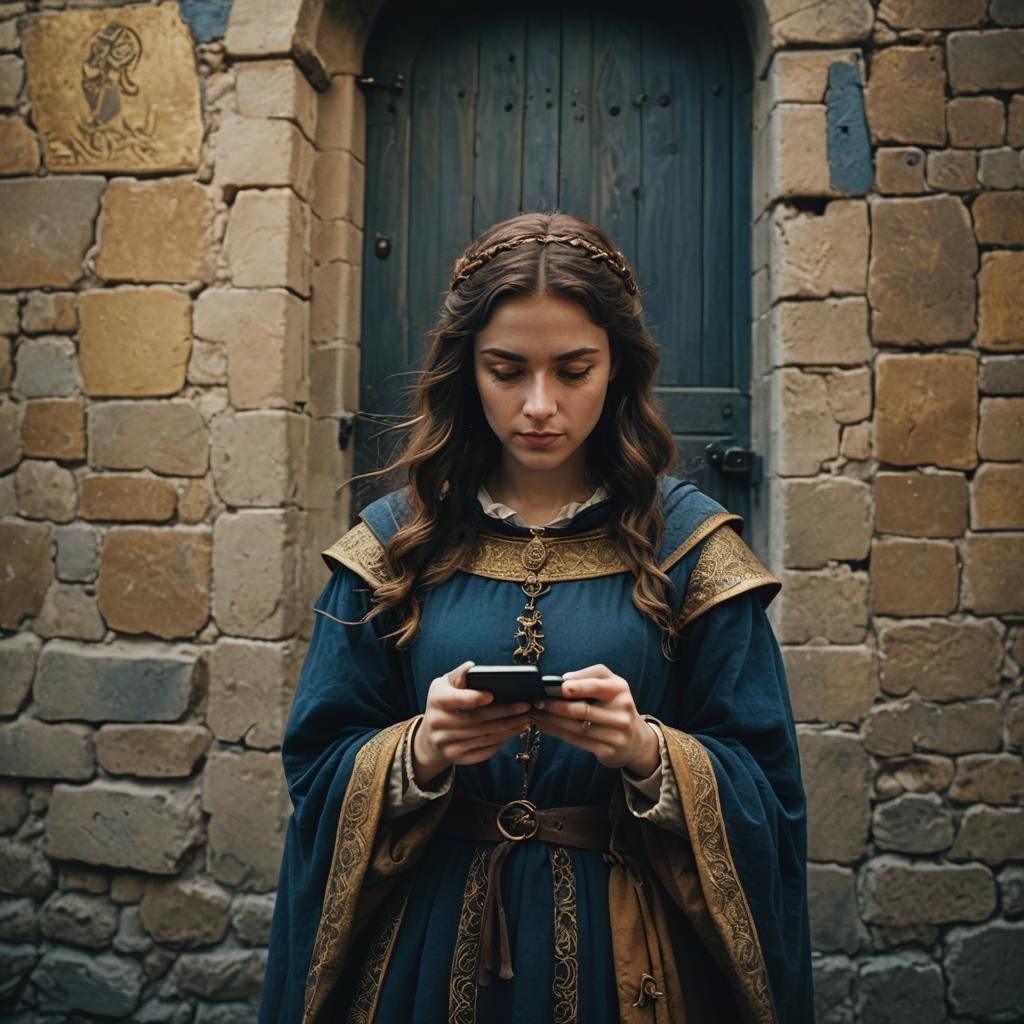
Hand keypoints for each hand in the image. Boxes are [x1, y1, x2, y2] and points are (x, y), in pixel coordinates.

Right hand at [412, 660, 532, 786]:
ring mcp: (446, 743)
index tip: (492, 695)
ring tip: (526, 719)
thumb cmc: (444, 703)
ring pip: (484, 736)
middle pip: (477, 719)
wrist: (430, 735)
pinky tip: (513, 732)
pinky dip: (501, 742)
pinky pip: (483, 751)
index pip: (456, 699)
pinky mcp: (455, 757)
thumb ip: (459, 675)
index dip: (474, 698)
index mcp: (436, 700)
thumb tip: (471, 667)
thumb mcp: (446, 684)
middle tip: (525, 706)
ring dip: (508, 728)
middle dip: (505, 713)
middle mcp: (438, 723)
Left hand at [529, 663, 659, 776]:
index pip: (597, 686)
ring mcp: (616, 735)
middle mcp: (621, 713)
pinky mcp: (607, 751)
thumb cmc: (615, 705)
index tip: (560, 687)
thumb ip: (589, 677)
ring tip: (534, 713)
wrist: (636, 740)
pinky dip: (556, 732)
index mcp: (620, 690)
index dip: (579, 687)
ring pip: (576, 727)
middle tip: (535, 701)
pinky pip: (576, 741)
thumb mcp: (610, 685)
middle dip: (555, 705)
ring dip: (551, 719)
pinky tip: (544, 725)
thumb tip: (562, 679)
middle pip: (582, 709)